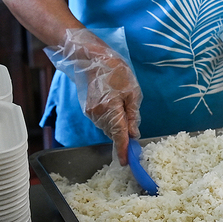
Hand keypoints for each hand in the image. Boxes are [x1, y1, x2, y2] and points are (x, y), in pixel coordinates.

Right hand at [45, 28, 142, 164]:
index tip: (127, 162)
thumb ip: (133, 114)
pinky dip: (111, 121)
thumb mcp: (132, 92)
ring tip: (125, 115)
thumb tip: (134, 133)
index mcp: (111, 109)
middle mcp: (98, 114)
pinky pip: (102, 121)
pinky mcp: (88, 109)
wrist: (93, 60)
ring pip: (108, 128)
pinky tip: (116, 111)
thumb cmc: (116, 72)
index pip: (119, 135)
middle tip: (134, 140)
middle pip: (113, 133)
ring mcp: (91, 112)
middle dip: (123, 138)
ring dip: (117, 128)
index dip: (123, 150)